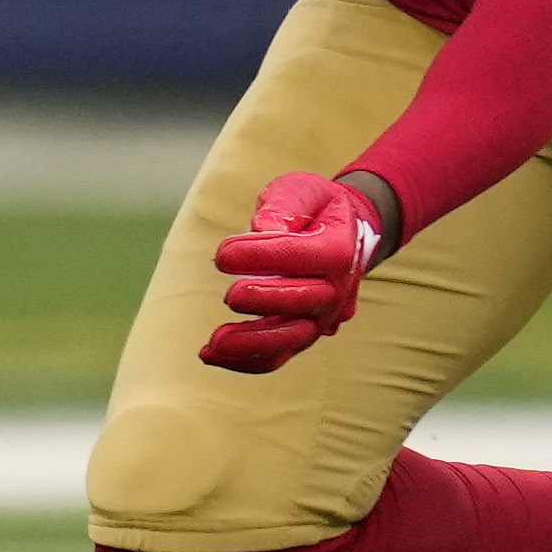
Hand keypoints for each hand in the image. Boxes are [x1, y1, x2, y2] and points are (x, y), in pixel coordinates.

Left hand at [200, 170, 383, 373]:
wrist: (341, 232)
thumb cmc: (313, 207)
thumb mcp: (300, 189)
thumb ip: (283, 205)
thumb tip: (262, 229)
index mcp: (339, 248)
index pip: (303, 256)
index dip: (262, 256)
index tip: (223, 254)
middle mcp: (338, 288)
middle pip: (304, 302)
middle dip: (264, 302)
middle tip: (228, 296)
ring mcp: (323, 316)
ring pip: (292, 339)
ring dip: (252, 344)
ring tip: (213, 343)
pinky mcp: (304, 333)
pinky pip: (279, 355)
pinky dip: (246, 361)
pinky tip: (210, 356)